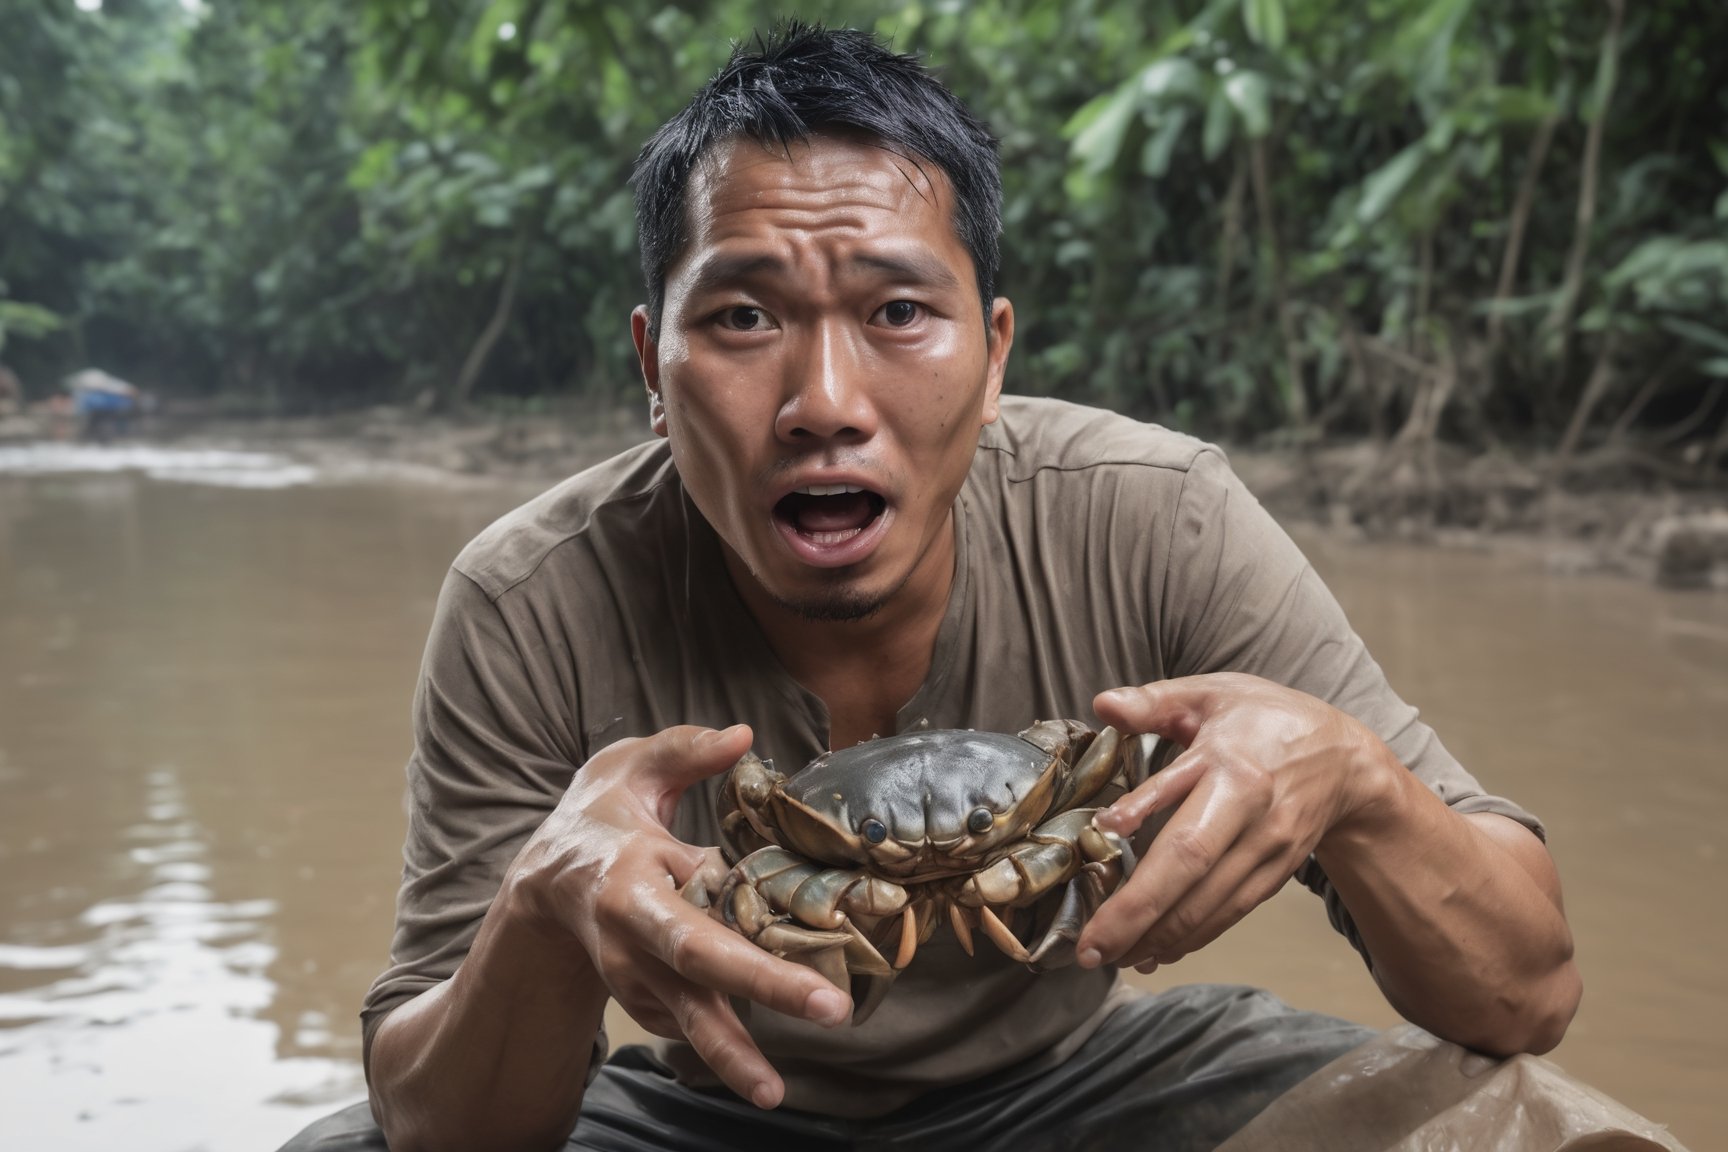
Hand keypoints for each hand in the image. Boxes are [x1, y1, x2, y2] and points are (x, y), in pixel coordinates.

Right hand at [508, 724, 850, 1107]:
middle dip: (765, 995)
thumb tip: (743, 734)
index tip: (807, 970)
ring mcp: (635, 977)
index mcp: (629, 884)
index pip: (696, 926)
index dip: (752, 954)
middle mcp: (631, 941)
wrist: (543, 881)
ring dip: (732, 1057)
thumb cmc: (598, 818)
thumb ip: (684, 750)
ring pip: (687, 1020)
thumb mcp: (629, 768)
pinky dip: (723, 1038)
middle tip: (831, 1014)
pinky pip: (687, 1018)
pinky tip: (760, 1064)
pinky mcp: (644, 995)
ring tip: (774, 1092)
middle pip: (698, 979)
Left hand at [1077, 673, 1392, 971]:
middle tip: (1091, 949)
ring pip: (1210, 903)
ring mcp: (1267, 849)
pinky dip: (1192, 938)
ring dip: (1159, 937)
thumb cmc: (1267, 719)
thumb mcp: (1211, 693)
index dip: (1141, 831)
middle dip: (1138, 914)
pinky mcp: (1276, 874)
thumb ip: (1154, 701)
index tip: (1100, 860)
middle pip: (1191, 869)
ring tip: (1110, 957)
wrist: (1347, 759)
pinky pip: (1230, 913)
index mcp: (1229, 763)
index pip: (1181, 806)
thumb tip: (1103, 703)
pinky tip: (1155, 952)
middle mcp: (1250, 813)